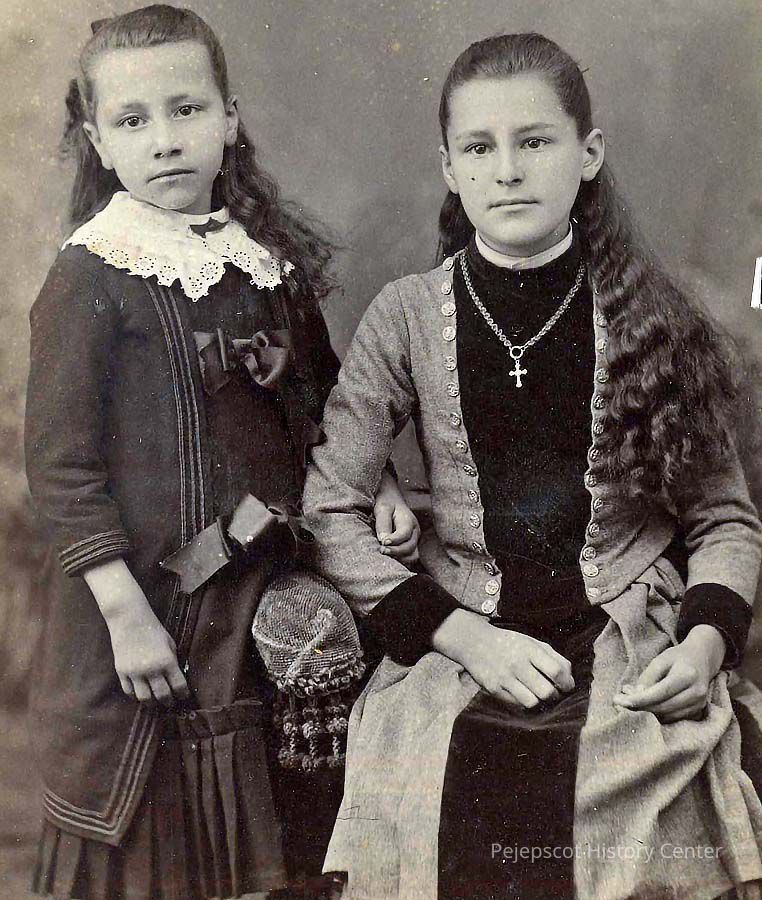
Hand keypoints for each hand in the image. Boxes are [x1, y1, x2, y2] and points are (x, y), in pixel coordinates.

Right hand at [84, 558, 189, 705]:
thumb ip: (173, 661)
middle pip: (162, 696)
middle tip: (171, 704)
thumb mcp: (170, 643)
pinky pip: (129, 691)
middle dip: (169, 702)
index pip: (179, 686)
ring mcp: (135, 672)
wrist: (130, 620)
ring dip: (152, 703)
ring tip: (156, 703)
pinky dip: (135, 696)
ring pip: (144, 698)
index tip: (184, 696)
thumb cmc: (153, 629)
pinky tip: (141, 694)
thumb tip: (176, 677)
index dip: (183, 694)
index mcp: (167, 661)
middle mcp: (151, 670)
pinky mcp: (122, 672)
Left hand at [373, 471, 420, 563]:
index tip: (382, 543)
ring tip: (386, 554)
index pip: (404, 534)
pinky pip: (409, 556)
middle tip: (381, 550)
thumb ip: (383, 524)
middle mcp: (415, 531)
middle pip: (409, 547)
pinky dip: (401, 559)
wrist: (392, 499)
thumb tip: (383, 541)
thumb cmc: (386, 503)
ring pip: (412, 555)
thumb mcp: (382, 509)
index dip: (394, 540)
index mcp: (409, 521)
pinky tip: (390, 557)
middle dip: (395, 551)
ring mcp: (414, 539)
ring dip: (399, 558)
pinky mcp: (411, 544)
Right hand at [432, 609, 574, 708]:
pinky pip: (516, 705)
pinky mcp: (493, 689)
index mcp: (529, 649)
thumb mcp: (530, 641)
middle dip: (555, 695)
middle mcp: (517, 664)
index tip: (568, 685)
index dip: (566, 682)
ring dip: (540, 702)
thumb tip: (569, 675)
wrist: (474, 642)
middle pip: (546, 691)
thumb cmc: (508, 642)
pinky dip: (524, 702)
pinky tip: (523, 694)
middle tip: (553, 692)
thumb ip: (552, 655)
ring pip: (532, 702)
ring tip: (538, 695)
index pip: (556, 671)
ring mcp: (504, 678)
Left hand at [612, 624, 725, 722]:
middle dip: (639, 707)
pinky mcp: (698, 712)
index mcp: (687, 675)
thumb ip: (648, 677)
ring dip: (647, 713)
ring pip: (667, 716)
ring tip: (631, 701)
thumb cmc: (678, 657)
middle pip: (663, 707)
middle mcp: (696, 692)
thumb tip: (635, 696)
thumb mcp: (660, 660)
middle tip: (619, 702)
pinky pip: (673, 718)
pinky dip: (657, 715)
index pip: (660, 692)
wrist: (702, 659)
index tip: (619, 701)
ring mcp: (699, 704)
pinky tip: (645, 706)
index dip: (639, 699)